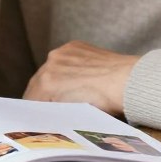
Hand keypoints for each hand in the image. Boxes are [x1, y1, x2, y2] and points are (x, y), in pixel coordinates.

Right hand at [23, 41, 137, 116]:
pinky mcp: (74, 46)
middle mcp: (50, 63)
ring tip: (66, 93)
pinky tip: (78, 78)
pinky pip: (63, 59)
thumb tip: (47, 114)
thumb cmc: (105, 104)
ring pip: (50, 70)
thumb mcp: (73, 115)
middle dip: (42, 94)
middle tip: (48, 107)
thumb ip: (54, 111)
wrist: (130, 82)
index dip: (35, 110)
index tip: (37, 115)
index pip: (31, 99)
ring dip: (54, 80)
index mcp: (47, 83)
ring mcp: (62, 52)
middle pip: (38, 83)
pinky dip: (66, 68)